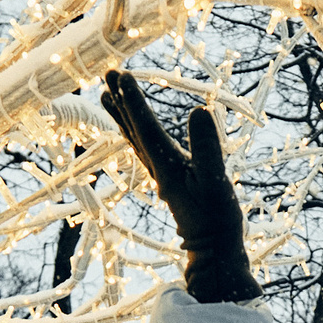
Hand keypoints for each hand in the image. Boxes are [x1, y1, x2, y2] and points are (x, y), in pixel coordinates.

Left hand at [100, 70, 259, 303]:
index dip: (133, 101)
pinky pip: (144, 149)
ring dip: (122, 115)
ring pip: (135, 139)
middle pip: (133, 130)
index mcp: (167, 166)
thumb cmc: (217, 218)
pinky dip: (135, 132)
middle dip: (120, 101)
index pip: (146, 127)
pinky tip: (133, 128)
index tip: (122, 76)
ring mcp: (161, 175)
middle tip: (106, 73)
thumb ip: (207, 147)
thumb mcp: (217, 181)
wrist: (214, 250)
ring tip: (105, 94)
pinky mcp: (168, 180)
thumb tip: (199, 110)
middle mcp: (158, 169)